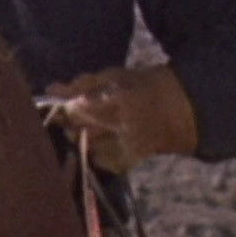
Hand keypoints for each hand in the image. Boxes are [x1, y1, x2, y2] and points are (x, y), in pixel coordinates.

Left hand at [45, 64, 198, 173]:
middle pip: (77, 130)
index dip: (63, 107)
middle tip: (71, 113)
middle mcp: (121, 126)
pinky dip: (95, 151)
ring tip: (90, 124)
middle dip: (69, 122)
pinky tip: (104, 139)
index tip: (57, 102)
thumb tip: (51, 89)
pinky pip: (99, 160)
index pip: (76, 109)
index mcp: (119, 99)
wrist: (184, 111)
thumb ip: (84, 83)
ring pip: (85, 146)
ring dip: (81, 136)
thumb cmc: (147, 85)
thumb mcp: (117, 75)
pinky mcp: (129, 161)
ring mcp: (125, 147)